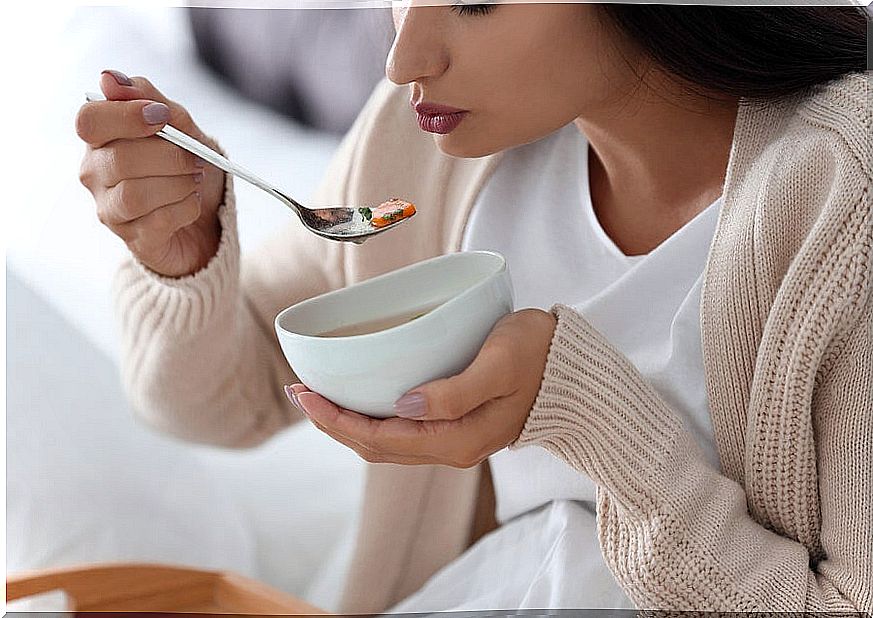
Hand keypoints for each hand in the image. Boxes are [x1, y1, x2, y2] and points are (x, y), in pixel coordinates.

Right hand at [76, 69, 225, 277]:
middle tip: (195, 158)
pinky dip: (186, 207)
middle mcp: (95, 174)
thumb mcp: (180, 128)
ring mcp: (111, 210)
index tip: (163, 117)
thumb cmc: (187, 167)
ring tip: (194, 179)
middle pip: (120, 159)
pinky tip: (192, 203)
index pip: (89, 121)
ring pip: (136, 194)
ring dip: (179, 183)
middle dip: (169, 155)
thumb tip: (109, 78)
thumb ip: (150, 99)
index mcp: (100, 139)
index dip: (127, 116)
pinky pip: (159, 221)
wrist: (208, 220)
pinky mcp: (134, 240)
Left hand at [284, 309, 556, 467]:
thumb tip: (404, 407)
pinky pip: (401, 433)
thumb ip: (453, 393)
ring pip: (386, 442)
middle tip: (300, 391)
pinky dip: (371, 418)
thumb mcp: (498, 365)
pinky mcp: (456, 426)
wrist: (573, 370)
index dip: (336, 419)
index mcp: (457, 439)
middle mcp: (451, 448)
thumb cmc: (537, 356)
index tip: (306, 393)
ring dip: (348, 422)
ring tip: (318, 396)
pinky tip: (360, 398)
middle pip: (375, 446)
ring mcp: (453, 441)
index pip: (380, 437)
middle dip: (332, 422)